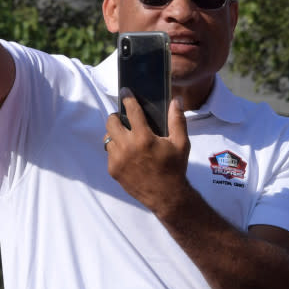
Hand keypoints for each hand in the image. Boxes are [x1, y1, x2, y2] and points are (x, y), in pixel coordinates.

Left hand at [104, 94, 191, 215]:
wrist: (166, 196)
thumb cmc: (175, 168)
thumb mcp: (181, 143)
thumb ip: (177, 120)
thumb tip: (176, 100)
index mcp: (144, 138)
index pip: (131, 111)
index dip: (127, 99)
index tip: (125, 91)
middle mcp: (128, 147)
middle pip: (111, 122)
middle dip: (116, 117)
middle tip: (124, 119)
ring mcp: (118, 159)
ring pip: (108, 137)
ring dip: (115, 134)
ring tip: (125, 136)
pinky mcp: (113, 170)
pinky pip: (109, 153)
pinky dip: (116, 149)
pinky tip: (126, 153)